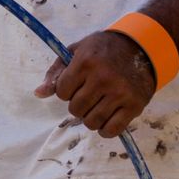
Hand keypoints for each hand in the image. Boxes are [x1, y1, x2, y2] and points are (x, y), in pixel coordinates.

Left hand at [35, 32, 157, 137]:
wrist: (140, 48)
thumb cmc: (102, 50)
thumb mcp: (75, 52)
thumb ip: (56, 72)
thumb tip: (38, 94)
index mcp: (85, 62)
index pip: (62, 92)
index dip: (65, 91)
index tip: (74, 85)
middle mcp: (102, 78)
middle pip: (76, 109)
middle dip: (77, 106)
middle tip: (86, 97)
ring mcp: (120, 93)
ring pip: (92, 122)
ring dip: (89, 118)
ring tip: (95, 107)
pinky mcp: (134, 106)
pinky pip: (112, 130)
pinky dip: (104, 130)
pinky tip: (105, 120)